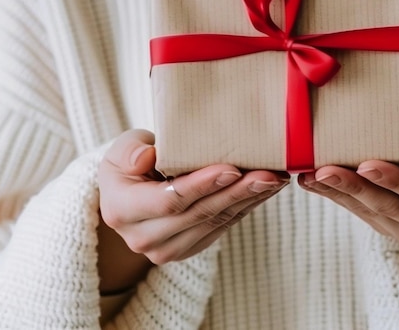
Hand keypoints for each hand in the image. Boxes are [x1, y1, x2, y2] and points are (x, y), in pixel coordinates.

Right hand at [97, 129, 289, 292]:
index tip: (232, 168)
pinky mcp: (188, 249)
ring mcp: (166, 249)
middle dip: (238, 192)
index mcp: (121, 210)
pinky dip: (247, 207)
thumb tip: (147, 156)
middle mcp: (143, 238)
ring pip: (216, 223)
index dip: (202, 185)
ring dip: (250, 200)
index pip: (169, 200)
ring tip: (276, 179)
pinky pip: (222, 227)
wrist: (128, 193)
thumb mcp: (121, 148)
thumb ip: (130, 150)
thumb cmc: (128, 163)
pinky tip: (266, 190)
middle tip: (269, 174)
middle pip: (199, 214)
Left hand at [298, 113, 398, 267]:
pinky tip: (309, 180)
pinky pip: (357, 212)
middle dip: (354, 188)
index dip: (398, 181)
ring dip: (336, 193)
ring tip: (308, 174)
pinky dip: (332, 196)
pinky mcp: (386, 227)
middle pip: (390, 207)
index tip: (367, 164)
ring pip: (368, 212)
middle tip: (325, 169)